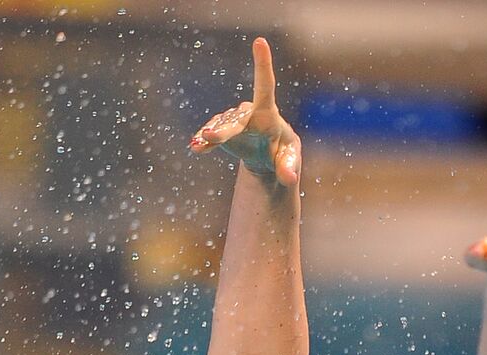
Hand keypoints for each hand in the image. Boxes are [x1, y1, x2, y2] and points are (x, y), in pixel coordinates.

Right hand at [189, 37, 300, 186]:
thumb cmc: (283, 153)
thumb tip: (290, 180)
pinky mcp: (222, 133)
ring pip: (222, 127)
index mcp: (268, 114)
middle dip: (224, 128)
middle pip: (236, 119)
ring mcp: (233, 123)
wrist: (266, 157)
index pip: (265, 86)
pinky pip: (211, 136)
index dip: (263, 64)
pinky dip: (204, 141)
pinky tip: (196, 147)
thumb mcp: (289, 161)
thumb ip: (289, 169)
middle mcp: (248, 114)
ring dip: (212, 135)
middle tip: (210, 135)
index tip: (260, 42)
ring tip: (200, 143)